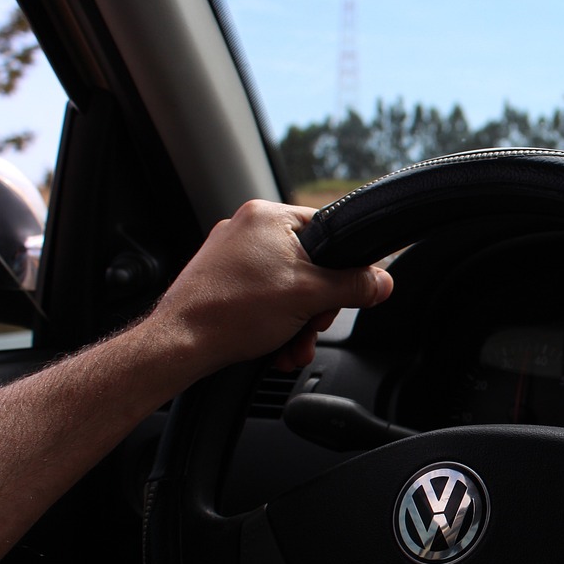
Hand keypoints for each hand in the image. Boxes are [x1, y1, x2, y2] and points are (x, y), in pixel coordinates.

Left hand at [149, 200, 393, 374]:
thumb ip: (354, 286)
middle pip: (309, 265)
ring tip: (292, 347)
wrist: (179, 344)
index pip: (328, 230)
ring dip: (298, 323)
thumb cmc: (232, 312)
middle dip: (316, 307)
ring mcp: (230, 255)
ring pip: (286, 287)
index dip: (343, 268)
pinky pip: (263, 297)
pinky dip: (275, 324)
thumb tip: (384, 282)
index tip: (342, 295)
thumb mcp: (311, 297)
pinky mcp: (220, 280)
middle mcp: (247, 228)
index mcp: (268, 216)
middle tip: (312, 326)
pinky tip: (276, 348)